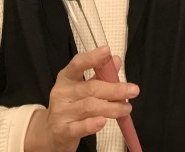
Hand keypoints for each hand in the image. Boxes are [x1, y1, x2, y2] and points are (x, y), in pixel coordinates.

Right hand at [24, 46, 138, 151]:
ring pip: (90, 107)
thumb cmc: (71, 105)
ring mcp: (61, 112)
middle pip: (91, 88)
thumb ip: (99, 74)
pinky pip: (80, 127)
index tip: (107, 51)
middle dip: (114, 89)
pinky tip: (104, 121)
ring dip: (112, 107)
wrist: (51, 132)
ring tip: (127, 108)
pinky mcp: (63, 131)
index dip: (92, 57)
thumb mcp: (81, 87)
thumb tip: (115, 60)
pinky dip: (92, 125)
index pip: (77, 64)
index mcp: (66, 78)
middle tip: (133, 90)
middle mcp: (62, 93)